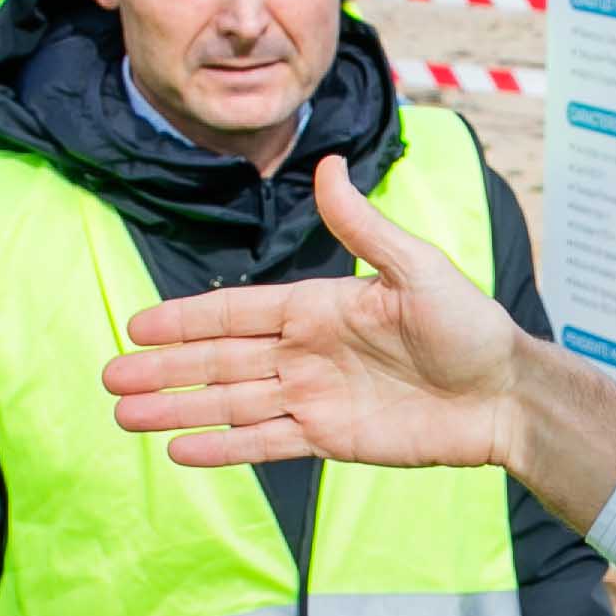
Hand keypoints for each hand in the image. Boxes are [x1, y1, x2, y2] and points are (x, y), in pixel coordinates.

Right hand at [103, 162, 521, 470]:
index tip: (137, 325)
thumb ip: (363, 228)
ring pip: (231, 404)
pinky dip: (225, 447)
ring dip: (179, 409)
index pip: (236, 313)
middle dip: (164, 369)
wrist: (504, 395)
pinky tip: (181, 450)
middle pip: (219, 362)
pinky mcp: (331, 438)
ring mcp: (314, 398)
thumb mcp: (417, 269)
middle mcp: (306, 353)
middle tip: (110, 377)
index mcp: (318, 307)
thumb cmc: (469, 325)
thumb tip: (328, 166)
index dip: (185, 321)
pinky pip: (266, 442)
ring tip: (125, 417)